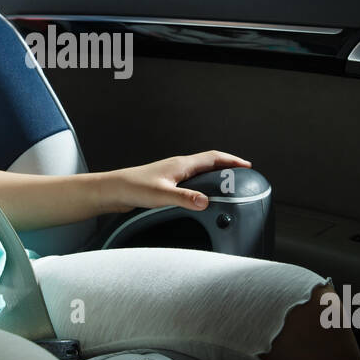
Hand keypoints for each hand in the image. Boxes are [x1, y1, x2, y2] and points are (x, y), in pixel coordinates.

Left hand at [101, 151, 251, 214]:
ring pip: (200, 172)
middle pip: (209, 162)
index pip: (212, 157)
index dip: (231, 160)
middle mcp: (178, 167)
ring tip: (226, 186)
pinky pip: (191, 182)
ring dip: (215, 176)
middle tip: (242, 176)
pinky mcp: (166, 185)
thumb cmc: (133, 188)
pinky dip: (202, 186)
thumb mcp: (162, 195)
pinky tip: (202, 197)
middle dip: (227, 167)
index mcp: (181, 165)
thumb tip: (205, 201)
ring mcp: (172, 175)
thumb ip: (184, 198)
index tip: (247, 165)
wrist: (112, 190)